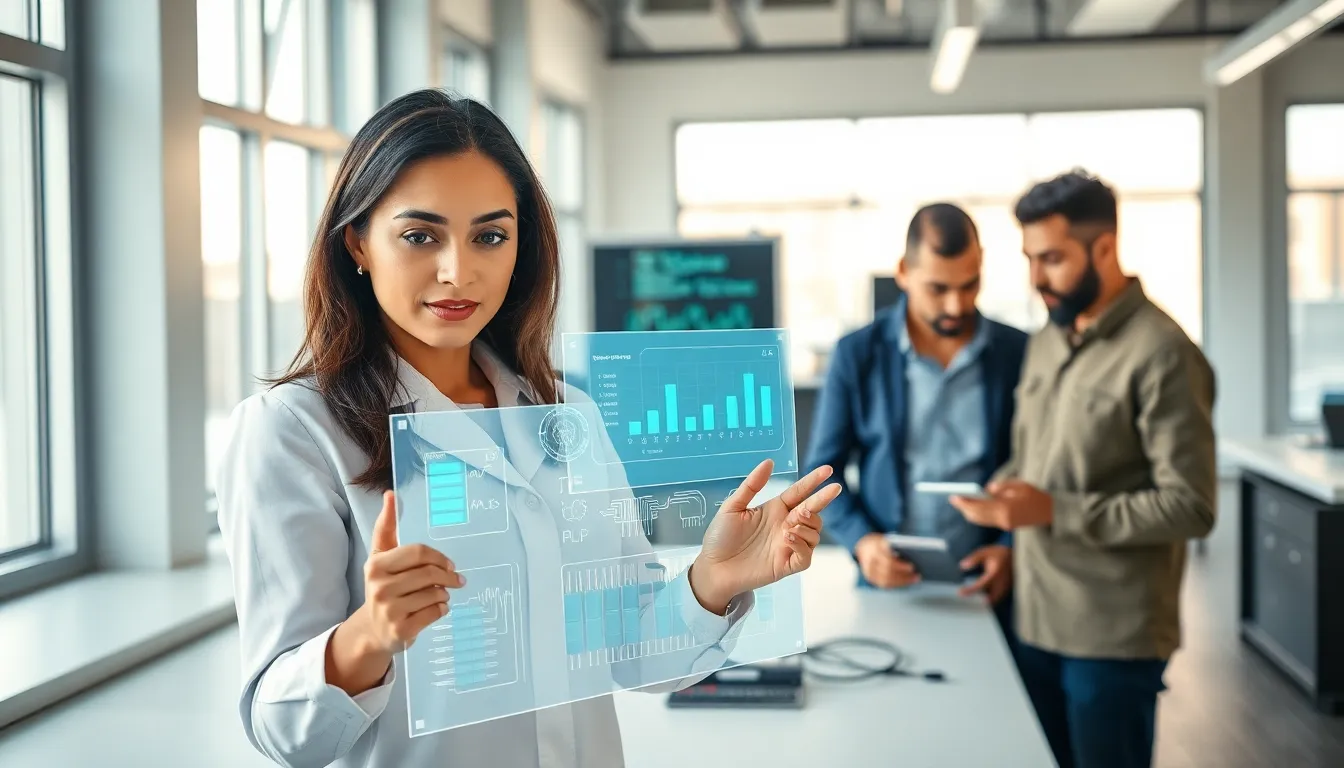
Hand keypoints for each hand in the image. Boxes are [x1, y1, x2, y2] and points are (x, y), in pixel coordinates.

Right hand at [326, 491, 463, 695]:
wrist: (373, 629)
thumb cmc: (383, 586)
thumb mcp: (381, 556)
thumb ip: (386, 526)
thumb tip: (390, 494)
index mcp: (376, 565)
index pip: (418, 552)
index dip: (439, 557)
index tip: (450, 564)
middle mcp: (379, 587)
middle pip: (429, 573)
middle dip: (448, 576)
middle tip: (457, 580)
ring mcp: (389, 611)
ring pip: (435, 593)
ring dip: (444, 593)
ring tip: (440, 594)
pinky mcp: (400, 630)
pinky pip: (435, 613)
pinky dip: (442, 609)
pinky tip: (437, 608)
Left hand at [689, 461, 839, 612]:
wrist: (713, 567)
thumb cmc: (720, 537)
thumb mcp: (732, 506)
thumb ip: (752, 485)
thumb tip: (769, 462)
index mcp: (775, 509)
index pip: (800, 492)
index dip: (814, 481)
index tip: (827, 470)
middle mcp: (785, 526)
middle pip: (813, 511)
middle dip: (822, 500)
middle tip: (825, 494)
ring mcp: (787, 546)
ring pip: (815, 533)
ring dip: (808, 525)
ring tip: (790, 525)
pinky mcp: (786, 565)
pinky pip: (806, 556)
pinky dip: (802, 545)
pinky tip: (788, 538)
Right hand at [854, 533, 919, 588]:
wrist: (863, 546)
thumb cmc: (879, 543)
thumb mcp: (885, 539)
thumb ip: (895, 545)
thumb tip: (914, 554)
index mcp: (874, 550)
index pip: (887, 560)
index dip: (900, 565)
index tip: (912, 566)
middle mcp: (870, 562)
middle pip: (887, 573)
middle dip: (903, 576)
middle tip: (917, 575)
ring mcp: (869, 571)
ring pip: (886, 581)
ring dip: (902, 581)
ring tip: (914, 579)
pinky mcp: (871, 578)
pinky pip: (884, 584)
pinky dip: (896, 584)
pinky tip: (906, 582)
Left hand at [950, 480, 1052, 530]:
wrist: (1051, 513)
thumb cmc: (1036, 496)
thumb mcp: (1020, 486)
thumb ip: (1002, 486)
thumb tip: (987, 489)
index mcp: (1005, 509)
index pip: (978, 507)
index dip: (964, 502)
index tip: (954, 496)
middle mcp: (1002, 520)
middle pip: (976, 516)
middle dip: (963, 508)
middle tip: (954, 499)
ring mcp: (1004, 525)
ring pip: (980, 521)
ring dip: (968, 512)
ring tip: (961, 502)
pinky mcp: (1006, 526)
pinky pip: (986, 521)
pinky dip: (977, 515)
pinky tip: (973, 507)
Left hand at [957, 544, 1011, 603]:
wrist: (1013, 553)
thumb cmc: (997, 553)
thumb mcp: (984, 552)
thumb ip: (973, 559)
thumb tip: (962, 566)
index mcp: (995, 573)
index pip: (982, 584)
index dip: (971, 590)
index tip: (961, 593)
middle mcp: (1001, 582)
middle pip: (990, 597)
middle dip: (979, 601)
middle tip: (968, 601)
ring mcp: (1006, 586)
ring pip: (996, 599)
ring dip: (985, 601)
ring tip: (974, 601)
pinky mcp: (1008, 588)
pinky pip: (999, 597)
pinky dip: (991, 599)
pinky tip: (983, 598)